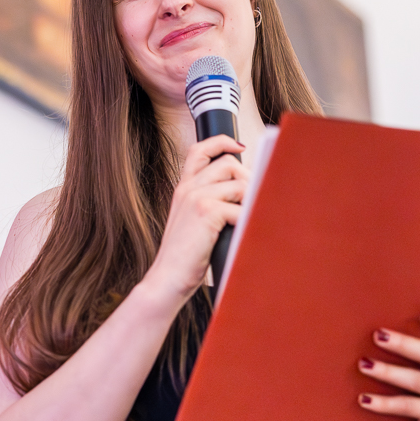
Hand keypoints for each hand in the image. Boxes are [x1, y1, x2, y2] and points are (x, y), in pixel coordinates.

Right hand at [145, 135, 247, 301]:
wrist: (167, 278)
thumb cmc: (184, 257)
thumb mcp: (192, 223)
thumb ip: (209, 203)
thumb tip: (243, 193)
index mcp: (183, 189)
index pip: (199, 150)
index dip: (221, 142)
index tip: (238, 147)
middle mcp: (188, 188)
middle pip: (228, 163)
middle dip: (248, 178)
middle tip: (252, 200)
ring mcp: (196, 198)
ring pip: (239, 183)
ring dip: (251, 200)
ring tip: (250, 218)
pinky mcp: (206, 211)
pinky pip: (240, 207)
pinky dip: (247, 220)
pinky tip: (244, 232)